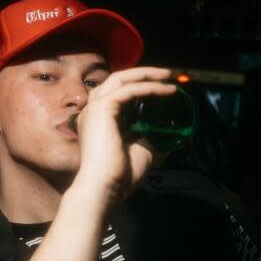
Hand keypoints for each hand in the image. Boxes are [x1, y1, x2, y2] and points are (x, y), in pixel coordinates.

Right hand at [72, 67, 174, 205]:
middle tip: (167, 75)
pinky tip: (165, 90)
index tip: (162, 87)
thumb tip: (169, 130)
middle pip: (117, 80)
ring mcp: (94, 108)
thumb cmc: (120, 174)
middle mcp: (92, 111)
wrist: (106, 186)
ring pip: (120, 79)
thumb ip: (149, 135)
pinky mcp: (102, 108)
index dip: (139, 86)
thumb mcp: (141, 149)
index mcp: (97, 121)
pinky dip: (149, 87)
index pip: (117, 93)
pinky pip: (129, 90)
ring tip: (168, 76)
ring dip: (146, 74)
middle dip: (143, 74)